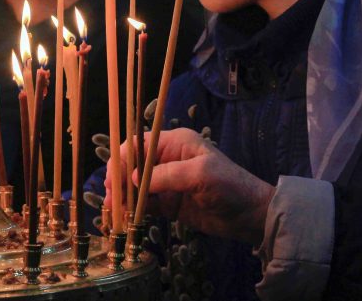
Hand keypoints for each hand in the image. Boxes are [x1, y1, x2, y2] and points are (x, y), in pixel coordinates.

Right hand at [110, 128, 275, 244]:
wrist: (250, 215)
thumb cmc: (229, 185)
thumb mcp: (200, 174)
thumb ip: (167, 175)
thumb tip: (134, 180)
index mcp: (175, 142)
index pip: (140, 145)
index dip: (123, 159)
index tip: (113, 178)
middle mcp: (168, 159)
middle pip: (134, 165)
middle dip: (120, 179)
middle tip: (111, 198)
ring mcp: (168, 182)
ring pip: (137, 186)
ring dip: (124, 196)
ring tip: (114, 210)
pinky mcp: (170, 203)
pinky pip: (146, 204)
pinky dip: (134, 209)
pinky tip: (125, 218)